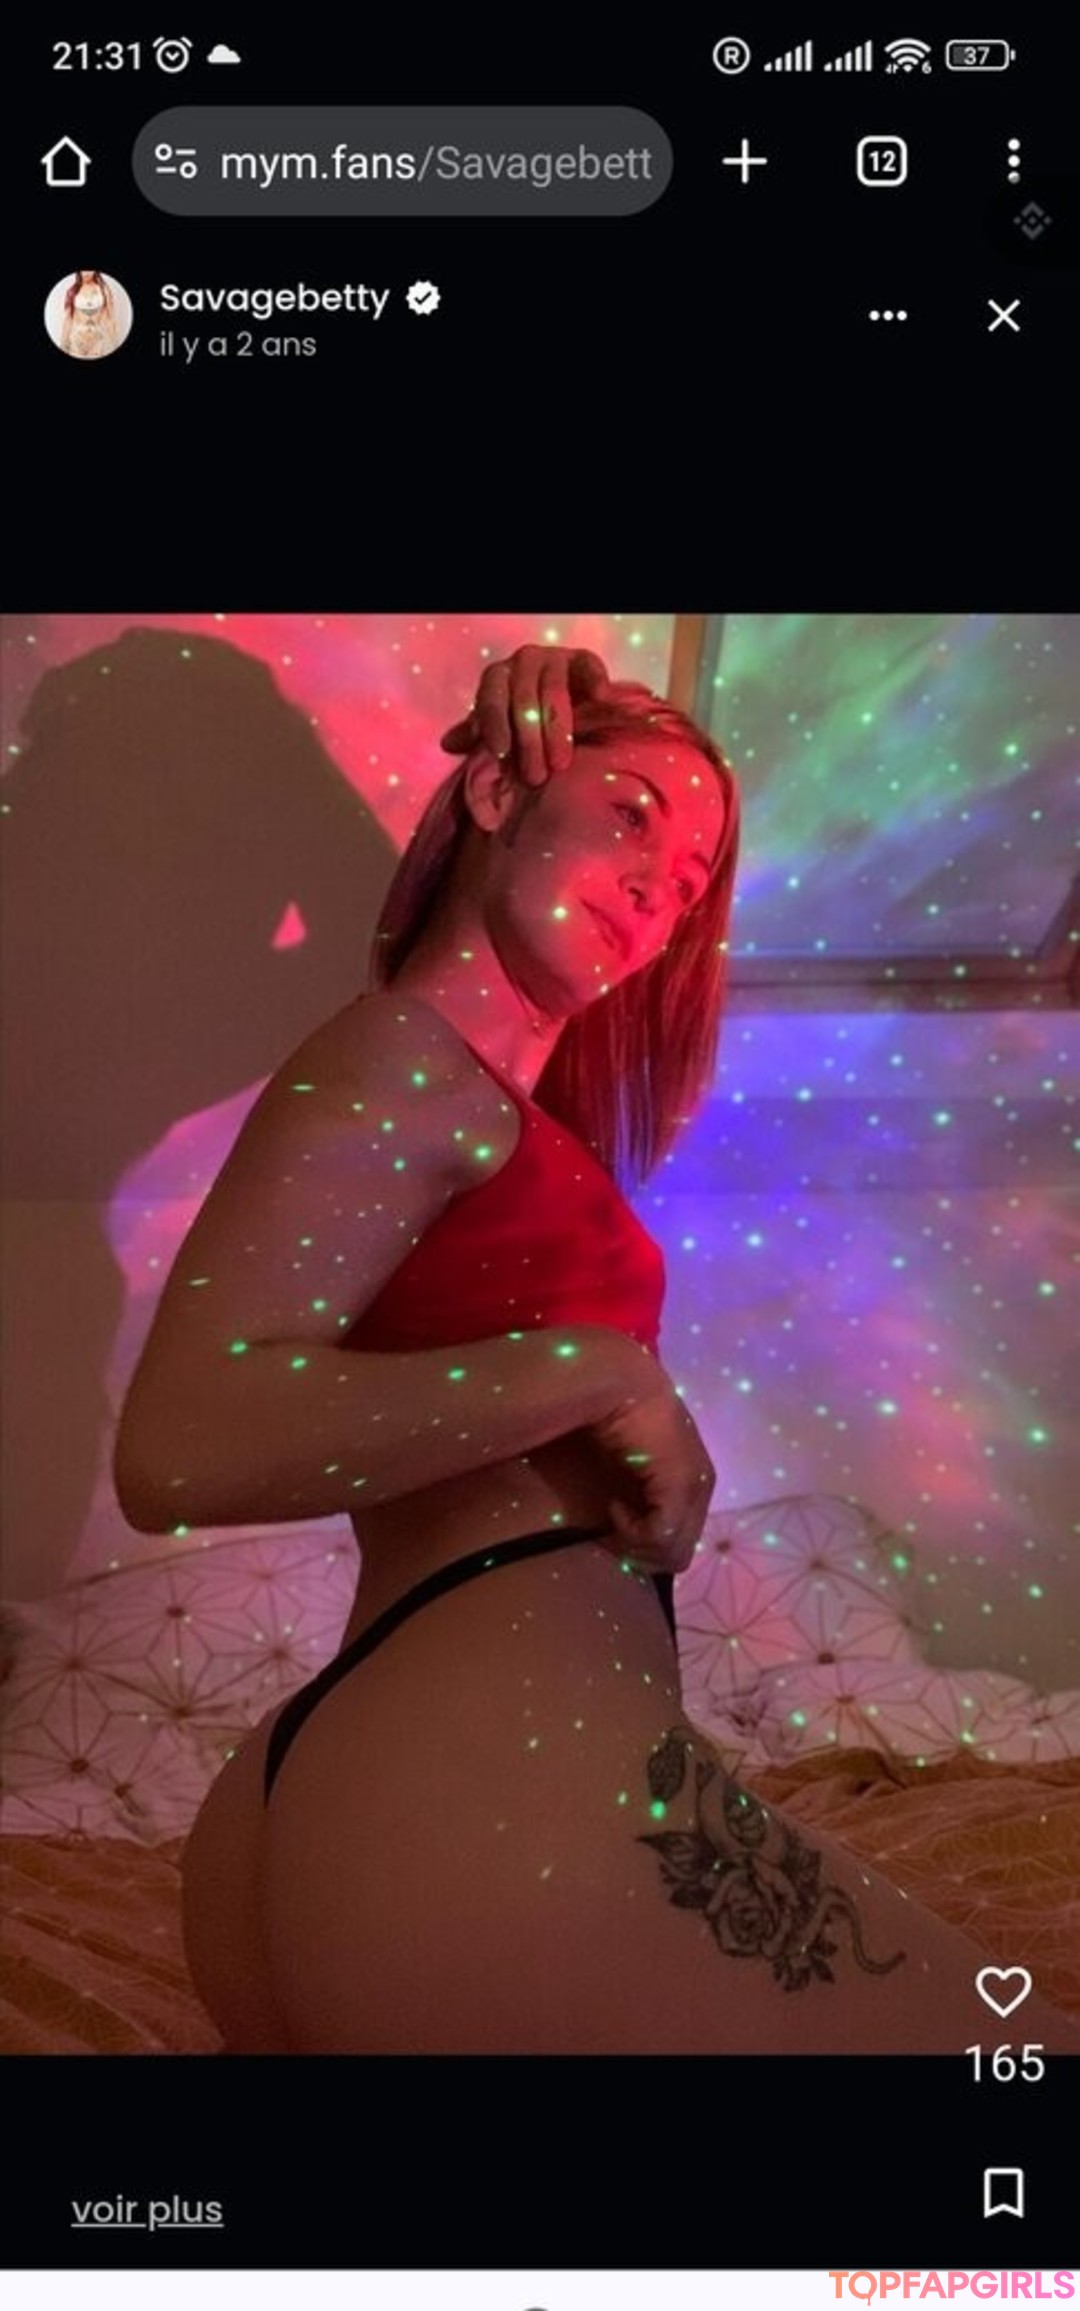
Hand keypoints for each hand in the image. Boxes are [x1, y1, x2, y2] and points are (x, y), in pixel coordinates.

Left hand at [440, 644, 610, 784]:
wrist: (562, 700)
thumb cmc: (522, 718)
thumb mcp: (499, 727)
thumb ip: (477, 734)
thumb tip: (447, 744)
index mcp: (497, 677)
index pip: (491, 699)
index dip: (494, 724)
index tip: (501, 752)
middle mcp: (522, 662)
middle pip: (523, 700)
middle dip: (529, 741)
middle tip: (535, 776)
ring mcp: (554, 658)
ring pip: (554, 691)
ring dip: (558, 730)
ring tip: (560, 763)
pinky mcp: (581, 660)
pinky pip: (588, 666)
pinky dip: (595, 680)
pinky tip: (599, 698)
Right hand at [588, 1365, 715, 1576]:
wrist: (618, 1384)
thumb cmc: (618, 1418)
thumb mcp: (632, 1467)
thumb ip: (640, 1494)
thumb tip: (629, 1533)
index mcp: (695, 1481)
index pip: (682, 1542)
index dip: (647, 1546)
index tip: (619, 1524)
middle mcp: (702, 1487)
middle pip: (679, 1555)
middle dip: (642, 1553)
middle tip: (613, 1531)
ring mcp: (695, 1486)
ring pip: (673, 1553)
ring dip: (635, 1543)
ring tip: (615, 1512)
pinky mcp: (680, 1484)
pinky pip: (659, 1535)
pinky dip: (630, 1530)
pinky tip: (614, 1505)